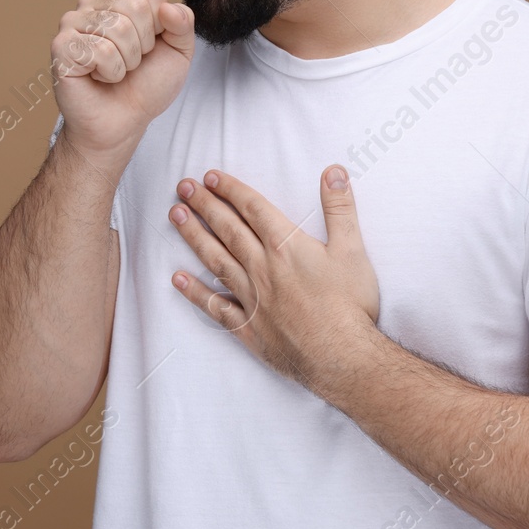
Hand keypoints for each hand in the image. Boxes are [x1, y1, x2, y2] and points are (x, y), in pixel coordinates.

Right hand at [51, 0, 194, 158]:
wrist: (122, 122)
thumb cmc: (146, 85)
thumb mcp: (179, 52)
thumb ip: (183, 23)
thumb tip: (167, 7)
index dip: (160, 23)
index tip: (150, 45)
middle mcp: (92, 3)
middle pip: (135, 5)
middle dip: (144, 43)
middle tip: (132, 61)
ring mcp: (72, 22)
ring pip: (118, 28)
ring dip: (127, 61)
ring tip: (115, 71)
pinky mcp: (61, 46)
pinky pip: (101, 50)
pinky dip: (110, 72)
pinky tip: (98, 77)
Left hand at [167, 164, 379, 386]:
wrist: (341, 357)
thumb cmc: (350, 305)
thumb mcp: (353, 250)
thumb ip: (340, 208)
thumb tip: (334, 171)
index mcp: (285, 246)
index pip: (252, 208)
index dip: (230, 189)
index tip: (210, 176)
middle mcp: (262, 267)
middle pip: (227, 229)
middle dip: (204, 204)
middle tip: (182, 187)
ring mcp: (251, 297)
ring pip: (216, 260)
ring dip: (194, 236)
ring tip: (175, 216)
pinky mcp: (248, 327)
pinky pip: (215, 307)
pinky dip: (196, 293)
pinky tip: (178, 279)